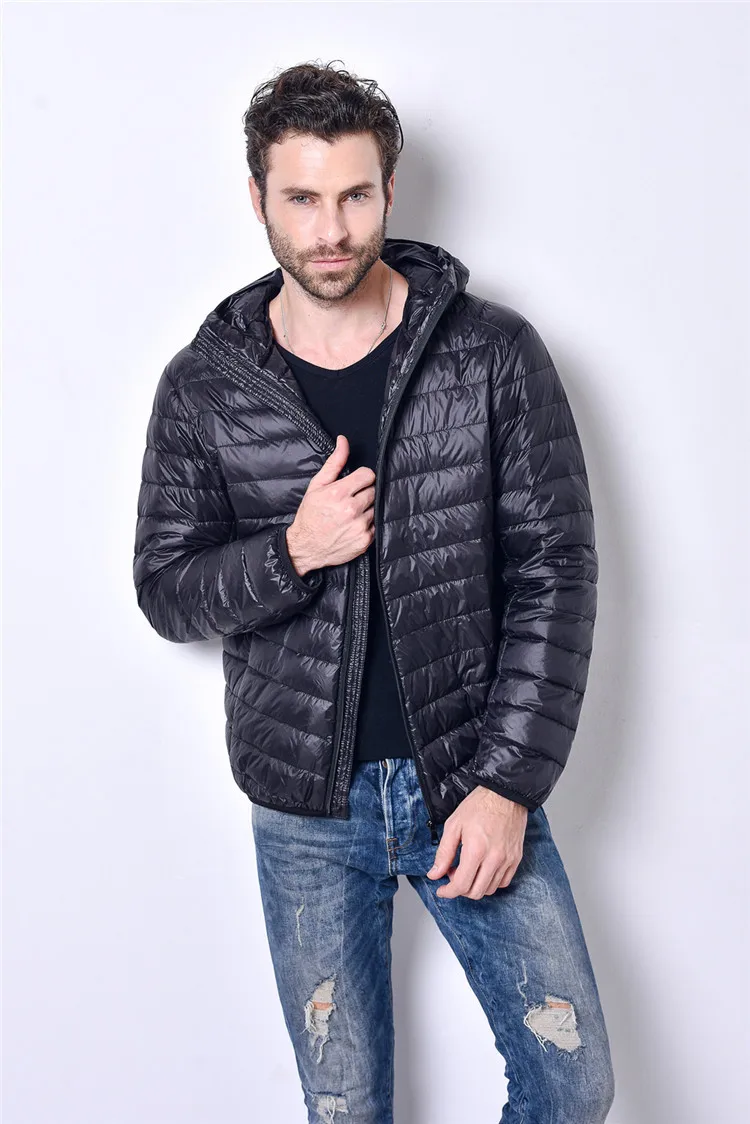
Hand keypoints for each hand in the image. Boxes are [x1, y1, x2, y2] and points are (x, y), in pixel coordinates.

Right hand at [287, 435, 375, 572]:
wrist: (305, 547)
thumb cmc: (310, 515)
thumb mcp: (317, 486)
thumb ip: (334, 462)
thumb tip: (343, 441)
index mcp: (339, 493)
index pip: (368, 475)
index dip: (361, 478)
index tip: (354, 484)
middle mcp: (351, 509)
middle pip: (373, 491)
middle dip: (363, 493)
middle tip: (349, 500)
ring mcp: (359, 526)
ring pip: (375, 507)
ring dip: (366, 509)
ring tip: (349, 514)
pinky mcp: (365, 540)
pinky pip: (375, 525)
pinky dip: (367, 524)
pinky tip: (352, 526)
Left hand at [426, 786, 527, 898]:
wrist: (505, 794)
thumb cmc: (479, 806)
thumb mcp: (454, 825)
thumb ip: (444, 853)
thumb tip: (434, 874)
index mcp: (476, 850)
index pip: (461, 885)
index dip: (448, 892)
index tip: (441, 890)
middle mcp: (494, 859)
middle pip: (475, 892)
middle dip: (460, 889)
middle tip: (453, 874)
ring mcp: (508, 860)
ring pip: (490, 889)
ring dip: (475, 885)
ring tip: (468, 868)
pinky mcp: (516, 858)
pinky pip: (504, 882)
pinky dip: (491, 882)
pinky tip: (483, 869)